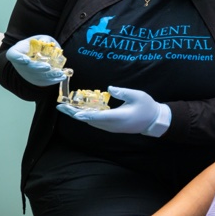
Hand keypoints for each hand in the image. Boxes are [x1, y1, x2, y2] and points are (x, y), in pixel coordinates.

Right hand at [5, 35, 65, 86]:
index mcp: (17, 51)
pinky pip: (43, 82)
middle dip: (38, 68)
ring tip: (60, 73)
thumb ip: (44, 39)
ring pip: (37, 76)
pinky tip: (62, 77)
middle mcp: (19, 64)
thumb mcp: (39, 39)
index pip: (13, 55)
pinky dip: (53, 80)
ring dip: (49, 75)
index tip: (26, 60)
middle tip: (47, 67)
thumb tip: (48, 43)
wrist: (34, 56)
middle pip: (27, 68)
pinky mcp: (35, 80)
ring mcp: (26, 73)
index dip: (18, 58)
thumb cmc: (35, 45)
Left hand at [57, 86, 171, 136]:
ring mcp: (111, 127)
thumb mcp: (138, 96)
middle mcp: (112, 125)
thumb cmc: (147, 107)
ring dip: (78, 115)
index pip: (99, 116)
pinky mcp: (111, 126)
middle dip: (74, 113)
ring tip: (65, 108)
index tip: (73, 112)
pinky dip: (85, 116)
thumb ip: (123, 92)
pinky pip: (95, 122)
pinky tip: (78, 110)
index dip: (85, 114)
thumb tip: (110, 89)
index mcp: (119, 117)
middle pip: (90, 120)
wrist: (153, 121)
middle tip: (61, 107)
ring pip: (91, 122)